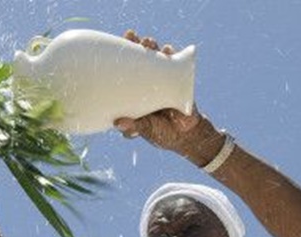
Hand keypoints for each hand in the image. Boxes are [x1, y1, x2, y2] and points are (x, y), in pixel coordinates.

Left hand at [113, 30, 202, 152]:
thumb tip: (118, 123)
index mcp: (134, 93)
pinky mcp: (178, 79)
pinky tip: (168, 49)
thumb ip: (134, 127)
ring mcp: (162, 79)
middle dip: (136, 46)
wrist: (185, 135)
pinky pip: (175, 64)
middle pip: (140, 59)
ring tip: (149, 42)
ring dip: (153, 48)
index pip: (125, 71)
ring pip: (156, 59)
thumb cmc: (160, 133)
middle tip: (132, 37)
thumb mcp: (146, 130)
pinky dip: (172, 56)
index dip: (120, 58)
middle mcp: (146, 83)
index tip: (115, 48)